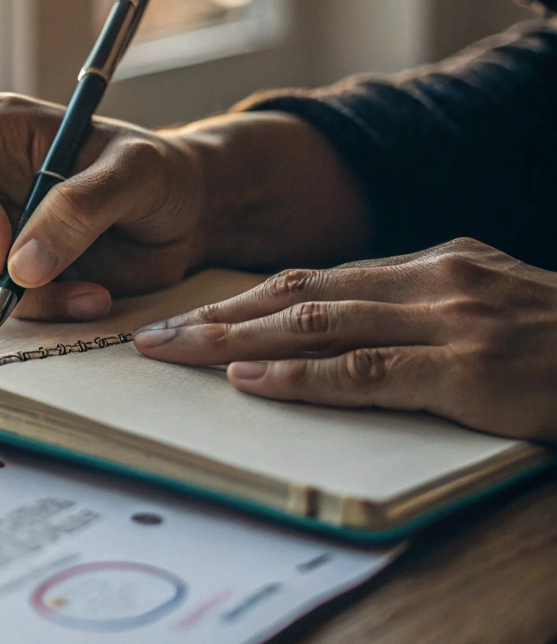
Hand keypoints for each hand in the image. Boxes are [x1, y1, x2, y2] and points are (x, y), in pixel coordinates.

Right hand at [0, 93, 207, 319]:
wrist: (189, 216)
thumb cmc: (162, 175)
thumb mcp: (135, 173)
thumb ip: (80, 208)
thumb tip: (20, 266)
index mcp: (0, 132)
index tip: (4, 247)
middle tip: (52, 282)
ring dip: (27, 301)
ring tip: (92, 294)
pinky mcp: (15, 270)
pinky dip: (40, 314)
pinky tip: (89, 299)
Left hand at [133, 238, 556, 439]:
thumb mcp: (489, 303)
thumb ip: (419, 307)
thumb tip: (341, 323)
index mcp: (430, 263)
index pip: (313, 276)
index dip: (243, 297)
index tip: (189, 314)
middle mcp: (431, 280)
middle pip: (298, 294)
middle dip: (218, 317)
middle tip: (154, 336)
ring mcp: (449, 321)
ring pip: (315, 324)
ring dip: (235, 343)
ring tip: (175, 355)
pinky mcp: (469, 369)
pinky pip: (365, 371)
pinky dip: (300, 376)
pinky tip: (251, 380)